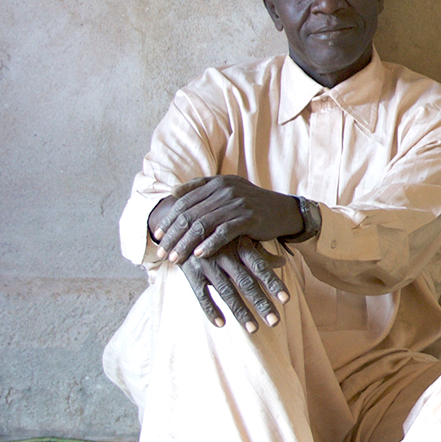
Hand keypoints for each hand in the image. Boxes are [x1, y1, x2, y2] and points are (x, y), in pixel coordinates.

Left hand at [149, 176, 304, 262]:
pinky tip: (199, 255)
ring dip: (186, 244)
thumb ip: (202, 190)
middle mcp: (225, 190)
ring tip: (175, 258)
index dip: (168, 219)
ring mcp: (237, 203)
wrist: (283, 210)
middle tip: (161, 252)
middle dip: (173, 235)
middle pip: (190, 214)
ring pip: (203, 225)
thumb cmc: (251, 205)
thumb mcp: (228, 191)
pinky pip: (223, 232)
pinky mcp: (249, 218)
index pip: (184, 201)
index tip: (157, 236)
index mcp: (216, 182)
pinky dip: (209, 244)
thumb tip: (173, 193)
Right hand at [180, 234, 289, 330]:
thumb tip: (282, 262)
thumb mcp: (238, 239)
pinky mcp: (190, 272)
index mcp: (239, 246)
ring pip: (226, 291)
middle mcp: (225, 255)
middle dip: (261, 303)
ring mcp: (207, 264)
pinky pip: (201, 294)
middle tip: (275, 322)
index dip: (273, 282)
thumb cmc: (217, 236)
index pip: (260, 267)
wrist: (182, 226)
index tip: (286, 299)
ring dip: (241, 312)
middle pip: (246, 282)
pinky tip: (222, 324)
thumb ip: (260, 253)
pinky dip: (210, 309)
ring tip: (254, 329)